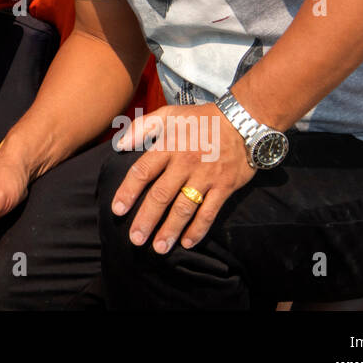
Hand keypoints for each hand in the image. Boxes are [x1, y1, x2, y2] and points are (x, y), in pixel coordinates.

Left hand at [110, 104, 255, 254]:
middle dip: (146, 219)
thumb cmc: (201, 119)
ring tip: (159, 248)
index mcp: (168, 146)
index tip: (117, 210)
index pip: (143, 171)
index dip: (128, 192)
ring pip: (184, 208)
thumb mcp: (169, 114)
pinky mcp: (224, 187)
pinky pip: (209, 212)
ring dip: (170, 229)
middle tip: (135, 239)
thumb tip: (119, 145)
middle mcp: (185, 163)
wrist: (244, 121)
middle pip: (161, 195)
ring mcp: (206, 176)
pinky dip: (198, 229)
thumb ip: (141, 127)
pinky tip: (187, 242)